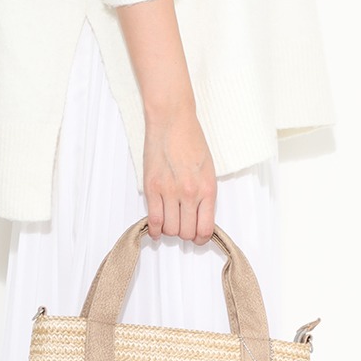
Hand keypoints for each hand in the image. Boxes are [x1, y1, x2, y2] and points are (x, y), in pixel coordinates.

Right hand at [142, 104, 216, 244]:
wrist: (172, 122)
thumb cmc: (191, 141)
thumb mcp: (208, 170)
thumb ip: (205, 194)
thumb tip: (199, 217)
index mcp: (208, 189)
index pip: (206, 228)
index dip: (201, 238)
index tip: (197, 237)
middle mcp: (190, 194)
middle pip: (186, 232)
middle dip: (185, 234)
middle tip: (182, 228)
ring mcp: (170, 192)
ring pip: (170, 229)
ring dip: (170, 230)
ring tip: (170, 223)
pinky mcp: (152, 188)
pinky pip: (154, 219)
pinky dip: (155, 229)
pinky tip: (156, 229)